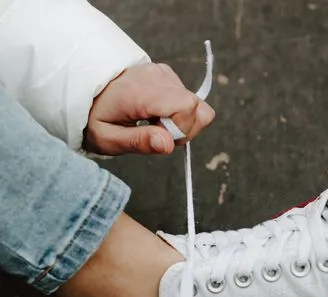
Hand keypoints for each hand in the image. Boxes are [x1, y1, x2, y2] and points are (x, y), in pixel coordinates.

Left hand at [84, 63, 215, 154]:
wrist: (83, 92)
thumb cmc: (95, 118)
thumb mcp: (108, 139)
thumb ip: (139, 142)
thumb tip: (168, 144)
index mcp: (141, 92)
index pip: (187, 107)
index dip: (181, 130)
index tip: (160, 138)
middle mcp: (157, 77)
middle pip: (196, 107)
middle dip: (185, 130)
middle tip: (158, 134)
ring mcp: (164, 74)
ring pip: (196, 105)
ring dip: (182, 123)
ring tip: (155, 125)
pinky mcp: (167, 76)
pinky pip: (188, 100)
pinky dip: (178, 114)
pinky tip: (156, 116)